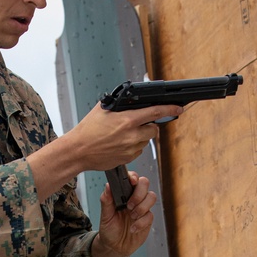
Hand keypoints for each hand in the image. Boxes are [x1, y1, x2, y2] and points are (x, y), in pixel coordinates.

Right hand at [27, 101, 181, 203]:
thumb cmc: (88, 130)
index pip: (155, 113)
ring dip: (141, 136)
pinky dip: (133, 146)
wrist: (78, 151)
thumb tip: (130, 98)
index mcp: (127, 120)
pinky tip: (120, 144)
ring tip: (124, 134)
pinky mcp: (127, 159)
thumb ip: (120, 103)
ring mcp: (130, 148)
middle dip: (151, 125)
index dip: (169, 110)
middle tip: (140, 123)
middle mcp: (131, 135)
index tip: (177, 108)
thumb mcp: (103, 109)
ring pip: (146, 141)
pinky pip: (137, 151)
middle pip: (154, 130)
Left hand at [87, 173, 156, 256]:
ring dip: (142, 207)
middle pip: (145, 183)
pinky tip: (132, 229)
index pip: (132, 178)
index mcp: (123, 193)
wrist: (114, 246)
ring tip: (132, 217)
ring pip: (151, 197)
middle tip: (129, 205)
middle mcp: (134, 197)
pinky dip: (141, 223)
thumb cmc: (109, 228)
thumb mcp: (105, 215)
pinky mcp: (147, 219)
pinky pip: (150, 216)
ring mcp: (142, 208)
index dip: (134, 177)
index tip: (131, 182)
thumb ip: (106, 200)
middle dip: (139, 193)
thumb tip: (108, 186)